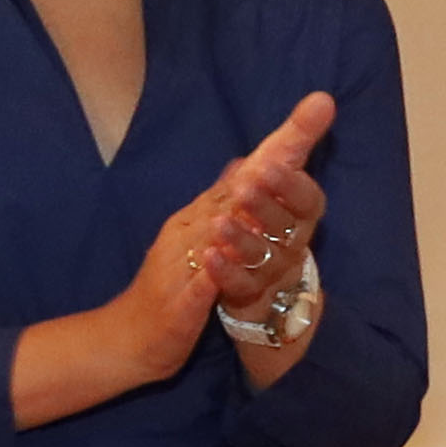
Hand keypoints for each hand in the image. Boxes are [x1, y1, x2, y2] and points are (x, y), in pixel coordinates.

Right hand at [113, 95, 336, 376]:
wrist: (128, 337)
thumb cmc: (171, 287)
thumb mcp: (200, 239)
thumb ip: (222, 201)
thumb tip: (246, 162)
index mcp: (201, 217)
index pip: (245, 175)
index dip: (281, 146)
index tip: (318, 109)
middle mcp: (190, 232)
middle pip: (231, 194)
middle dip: (264, 169)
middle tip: (295, 139)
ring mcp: (182, 266)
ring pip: (211, 238)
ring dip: (234, 218)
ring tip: (255, 194)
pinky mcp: (178, 305)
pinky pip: (196, 289)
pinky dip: (209, 276)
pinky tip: (221, 268)